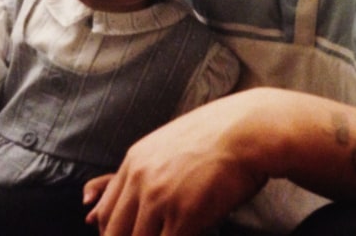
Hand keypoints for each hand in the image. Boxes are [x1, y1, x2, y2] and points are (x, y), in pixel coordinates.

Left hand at [84, 91, 273, 235]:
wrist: (250, 130)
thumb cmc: (219, 138)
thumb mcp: (171, 146)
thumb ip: (148, 170)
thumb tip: (124, 199)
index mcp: (134, 162)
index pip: (104, 213)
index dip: (114, 233)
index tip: (134, 235)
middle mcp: (140, 179)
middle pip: (114, 234)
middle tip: (158, 235)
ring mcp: (160, 197)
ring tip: (176, 235)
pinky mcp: (184, 215)